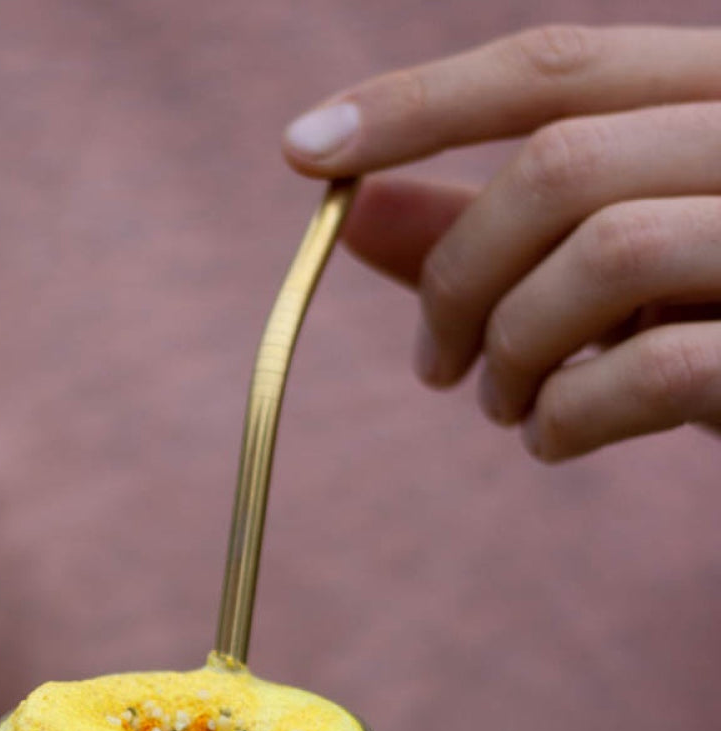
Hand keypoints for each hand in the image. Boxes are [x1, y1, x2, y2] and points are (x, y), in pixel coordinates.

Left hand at [282, 25, 720, 459]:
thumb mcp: (618, 266)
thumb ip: (502, 231)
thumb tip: (352, 209)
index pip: (557, 62)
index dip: (417, 102)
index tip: (302, 150)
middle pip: (560, 164)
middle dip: (458, 275)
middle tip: (435, 368)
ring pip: (602, 255)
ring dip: (511, 351)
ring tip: (503, 406)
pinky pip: (655, 369)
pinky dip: (571, 416)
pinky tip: (555, 440)